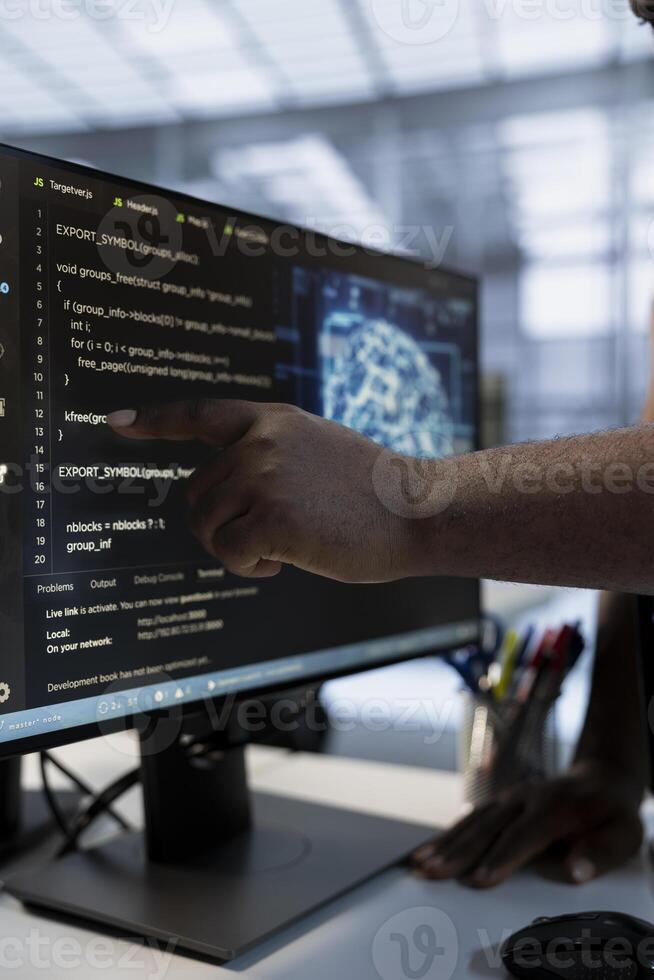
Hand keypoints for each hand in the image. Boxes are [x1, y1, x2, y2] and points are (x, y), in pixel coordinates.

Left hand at [107, 399, 422, 581]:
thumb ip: (270, 455)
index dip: (155, 420)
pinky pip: (227, 552)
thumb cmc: (372, 492)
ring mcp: (264, 477)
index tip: (116, 423)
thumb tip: (223, 491)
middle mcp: (260, 442)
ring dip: (234, 546)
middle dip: (220, 524)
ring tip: (280, 547)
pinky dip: (247, 566)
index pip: (200, 414)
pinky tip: (281, 561)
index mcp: (272, 421)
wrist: (416, 511)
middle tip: (267, 537)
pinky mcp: (272, 518)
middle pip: (196, 494)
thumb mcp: (316, 449)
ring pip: (206, 525)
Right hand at [411, 761, 642, 887]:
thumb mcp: (624, 835)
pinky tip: (428, 850)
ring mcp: (510, 798)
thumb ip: (600, 853)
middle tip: (432, 872)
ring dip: (445, 843)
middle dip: (459, 852)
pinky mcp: (500, 803)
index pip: (525, 835)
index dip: (501, 858)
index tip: (480, 880)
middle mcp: (526, 798)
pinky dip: (447, 835)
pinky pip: (470, 818)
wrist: (600, 780)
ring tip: (420, 864)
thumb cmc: (611, 815)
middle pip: (488, 827)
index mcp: (556, 807)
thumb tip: (576, 871)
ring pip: (473, 821)